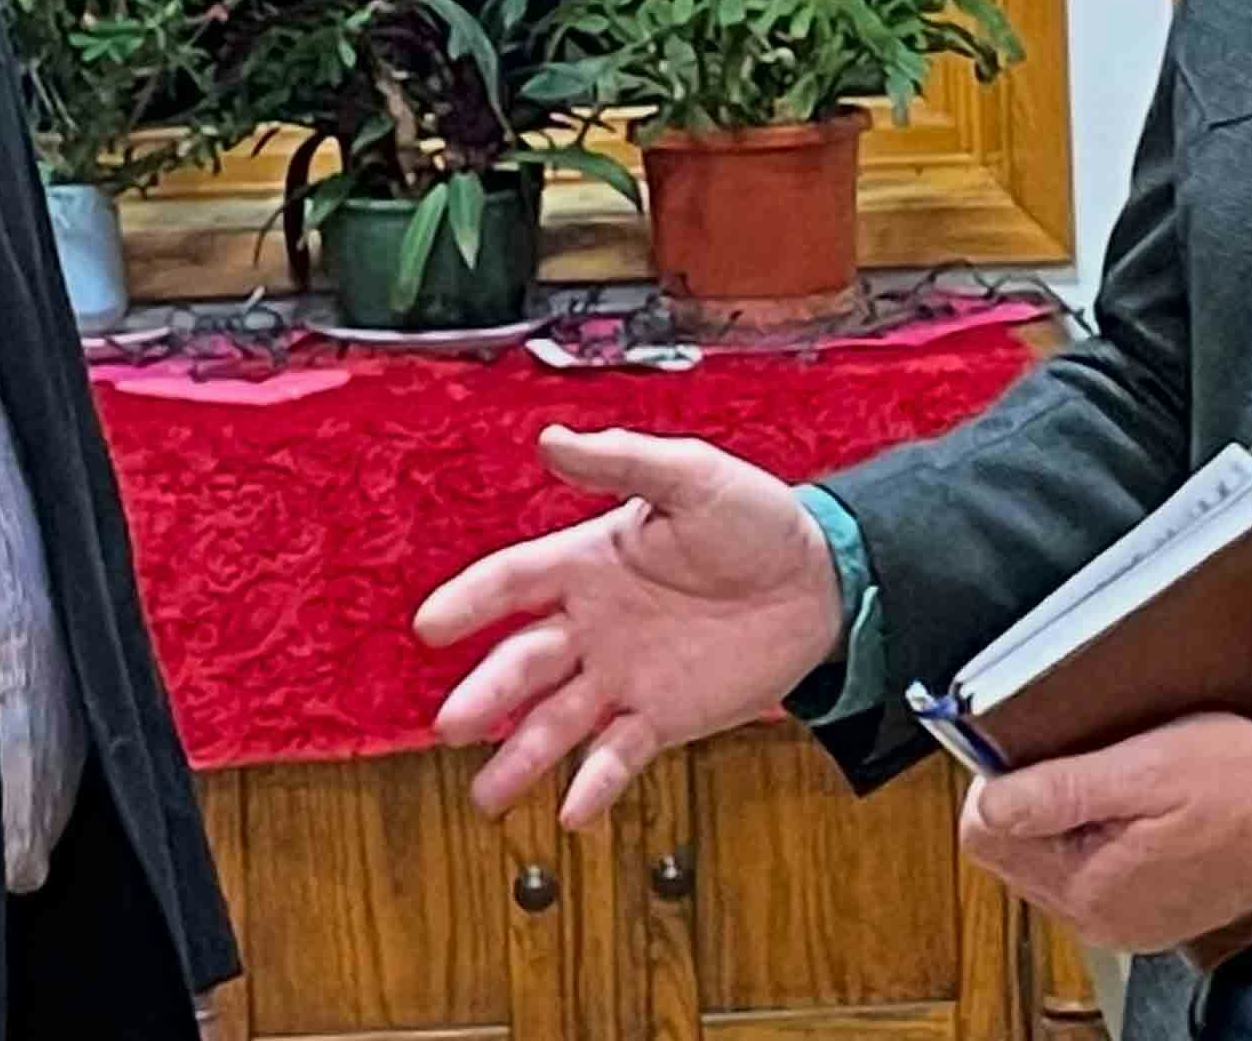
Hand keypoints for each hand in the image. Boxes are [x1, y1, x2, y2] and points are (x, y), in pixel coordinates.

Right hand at [416, 427, 844, 824]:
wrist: (822, 581)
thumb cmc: (755, 521)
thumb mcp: (692, 476)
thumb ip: (624, 460)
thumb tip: (552, 440)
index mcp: (589, 562)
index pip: (513, 582)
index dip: (469, 602)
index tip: (429, 625)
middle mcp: (593, 625)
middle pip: (523, 663)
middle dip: (486, 695)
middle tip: (451, 725)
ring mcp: (623, 676)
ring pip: (557, 721)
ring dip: (520, 756)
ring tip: (487, 795)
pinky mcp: (662, 717)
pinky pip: (619, 755)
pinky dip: (595, 784)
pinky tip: (572, 811)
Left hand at [957, 713, 1251, 957]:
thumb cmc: (1245, 785)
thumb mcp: (1145, 769)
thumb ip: (1059, 790)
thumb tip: (987, 800)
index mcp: (1091, 890)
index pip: (985, 839)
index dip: (999, 784)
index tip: (1034, 750)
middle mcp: (1102, 920)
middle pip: (1015, 854)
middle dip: (1035, 804)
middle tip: (1089, 760)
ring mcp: (1127, 922)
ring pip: (1050, 862)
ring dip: (1068, 819)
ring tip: (1120, 782)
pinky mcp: (1150, 913)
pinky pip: (1091, 873)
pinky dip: (1099, 837)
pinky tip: (1138, 810)